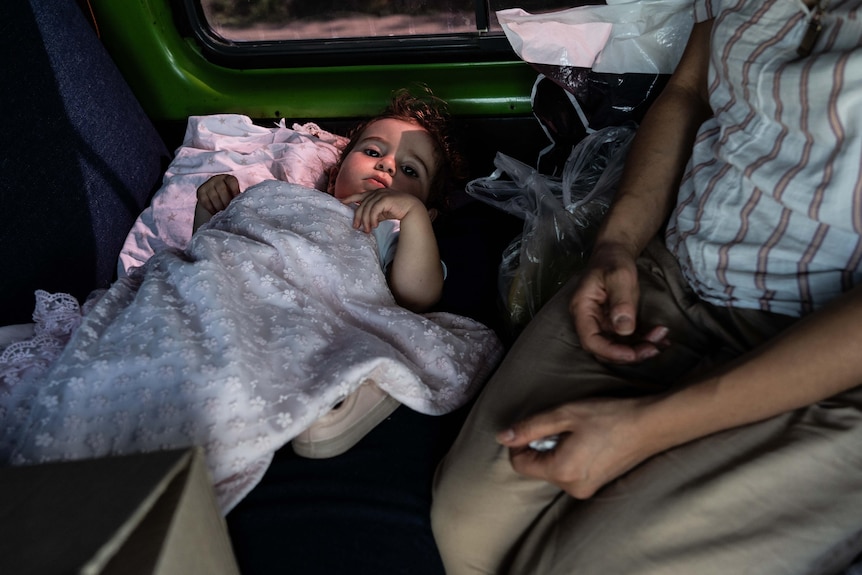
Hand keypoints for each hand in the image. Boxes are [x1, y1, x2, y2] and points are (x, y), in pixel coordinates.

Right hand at [196, 174, 240, 214]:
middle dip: (226, 202)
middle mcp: (217, 179)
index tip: (236, 200)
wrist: (214, 201)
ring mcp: (208, 184)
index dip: (234, 190)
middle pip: (222, 189)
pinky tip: (215, 213)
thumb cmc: (228, 199)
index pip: (231, 181)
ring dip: (219, 207)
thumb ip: (238, 197)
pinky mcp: (200, 191)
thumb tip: (245, 205)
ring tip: (223, 213)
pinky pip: (205, 201)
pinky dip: (211, 208)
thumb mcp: (234, 195)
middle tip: (229, 210)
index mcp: (228, 178)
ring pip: (213, 196)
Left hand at [339, 189, 425, 232]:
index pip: (359, 195)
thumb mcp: (382, 212)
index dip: (349, 198)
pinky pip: (374, 210)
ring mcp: (381, 194)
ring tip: (367, 230)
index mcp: (374, 193)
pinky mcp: (386, 199)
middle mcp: (376, 192)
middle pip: (361, 205)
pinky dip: (372, 219)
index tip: (340, 202)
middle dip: (358, 217)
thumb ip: (374, 214)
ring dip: (366, 221)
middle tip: (356, 227)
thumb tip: (365, 222)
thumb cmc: (397, 210)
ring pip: (367, 208)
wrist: (411, 208)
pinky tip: (374, 226)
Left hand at [497, 397, 654, 498]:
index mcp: (562, 472)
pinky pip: (569, 473)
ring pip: (553, 470)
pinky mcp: (596, 486)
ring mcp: (586, 490)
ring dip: (556, 450)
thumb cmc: (609, 416)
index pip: (520, 464)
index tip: (532, 426)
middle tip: (562, 426)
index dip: (519, 443)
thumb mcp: (565, 414)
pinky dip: (569, 456)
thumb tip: (502, 437)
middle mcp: (572, 488)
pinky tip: (587, 441)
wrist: (651, 425)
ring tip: (578, 432)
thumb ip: (530, 427)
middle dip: (540, 446)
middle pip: (537, 468)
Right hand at [569, 243, 668, 363]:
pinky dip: (643, 341)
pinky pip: (626, 339)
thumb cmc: (612, 261)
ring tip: (661, 340)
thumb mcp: (619, 276)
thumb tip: (624, 329)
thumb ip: (621, 301)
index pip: (591, 341)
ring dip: (639, 348)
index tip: (633, 353)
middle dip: (629, 353)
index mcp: (582, 309)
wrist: (614, 253)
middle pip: (604, 349)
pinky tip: (660, 339)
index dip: (611, 352)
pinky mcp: (613, 323)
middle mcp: (589, 320)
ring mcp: (601, 323)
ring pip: (617, 346)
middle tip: (653, 349)